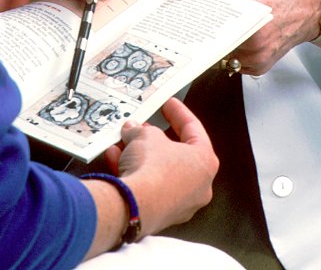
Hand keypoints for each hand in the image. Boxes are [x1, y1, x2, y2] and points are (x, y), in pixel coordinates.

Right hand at [105, 98, 217, 234]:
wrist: (134, 207)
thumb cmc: (152, 169)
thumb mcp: (145, 135)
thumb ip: (141, 129)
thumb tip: (133, 129)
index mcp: (205, 161)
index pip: (193, 129)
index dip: (178, 112)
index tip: (168, 103)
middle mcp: (198, 186)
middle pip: (175, 154)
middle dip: (154, 138)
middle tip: (142, 126)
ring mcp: (181, 204)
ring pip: (159, 172)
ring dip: (139, 156)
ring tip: (122, 143)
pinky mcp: (161, 216)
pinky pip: (148, 189)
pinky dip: (133, 174)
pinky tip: (115, 160)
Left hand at [164, 0, 320, 68]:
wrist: (315, 2)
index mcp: (252, 8)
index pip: (204, 20)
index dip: (181, 17)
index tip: (162, 13)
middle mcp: (255, 39)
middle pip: (207, 40)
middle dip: (189, 29)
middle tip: (170, 18)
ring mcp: (257, 57)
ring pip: (215, 54)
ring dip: (204, 40)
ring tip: (194, 23)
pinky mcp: (257, 67)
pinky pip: (228, 61)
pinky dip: (219, 48)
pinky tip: (216, 33)